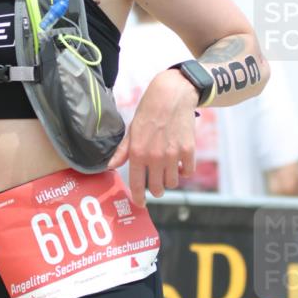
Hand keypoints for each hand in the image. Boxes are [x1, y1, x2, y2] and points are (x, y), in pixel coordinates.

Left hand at [107, 69, 197, 206]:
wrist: (172, 94)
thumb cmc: (149, 110)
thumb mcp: (132, 130)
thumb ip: (122, 151)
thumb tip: (109, 167)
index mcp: (138, 152)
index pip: (137, 184)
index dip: (139, 197)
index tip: (140, 203)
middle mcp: (155, 157)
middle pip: (157, 188)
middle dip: (156, 190)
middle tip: (156, 186)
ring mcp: (173, 155)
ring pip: (173, 182)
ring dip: (169, 180)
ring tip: (167, 171)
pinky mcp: (188, 150)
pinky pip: (188, 172)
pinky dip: (184, 171)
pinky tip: (180, 163)